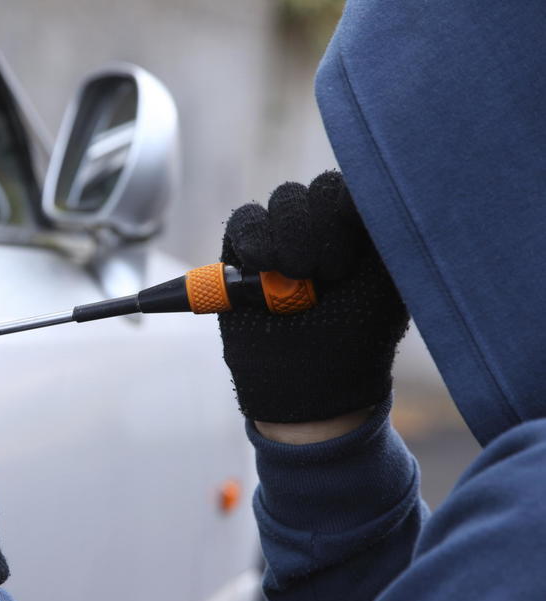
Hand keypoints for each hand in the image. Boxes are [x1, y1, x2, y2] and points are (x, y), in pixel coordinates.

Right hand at [219, 171, 408, 423]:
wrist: (308, 384)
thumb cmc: (355, 339)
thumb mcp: (386, 285)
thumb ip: (384, 234)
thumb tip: (369, 191)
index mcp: (363, 231)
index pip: (355, 188)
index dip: (349, 205)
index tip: (352, 237)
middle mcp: (324, 227)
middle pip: (319, 189)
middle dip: (321, 227)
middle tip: (329, 273)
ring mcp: (282, 238)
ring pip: (282, 200)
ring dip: (288, 234)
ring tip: (296, 277)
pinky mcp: (244, 252)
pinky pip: (243, 220)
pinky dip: (252, 238)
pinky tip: (262, 266)